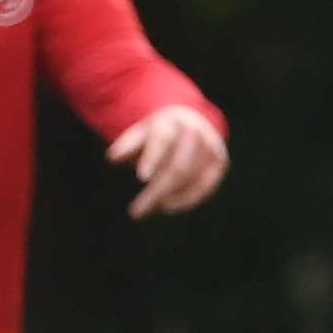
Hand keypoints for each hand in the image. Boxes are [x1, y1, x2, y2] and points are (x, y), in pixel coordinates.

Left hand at [111, 102, 227, 215]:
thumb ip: (126, 145)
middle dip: (157, 191)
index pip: (163, 138)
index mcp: (172, 120)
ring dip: (170, 198)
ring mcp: (211, 147)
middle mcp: (195, 132)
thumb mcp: (140, 133)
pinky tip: (168, 208)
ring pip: (191, 178)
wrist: (191, 121)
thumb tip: (112, 158)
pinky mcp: (219, 163)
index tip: (142, 177)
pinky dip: (188, 201)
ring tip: (148, 209)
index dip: (153, 157)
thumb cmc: (157, 132)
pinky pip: (206, 186)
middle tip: (136, 212)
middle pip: (178, 166)